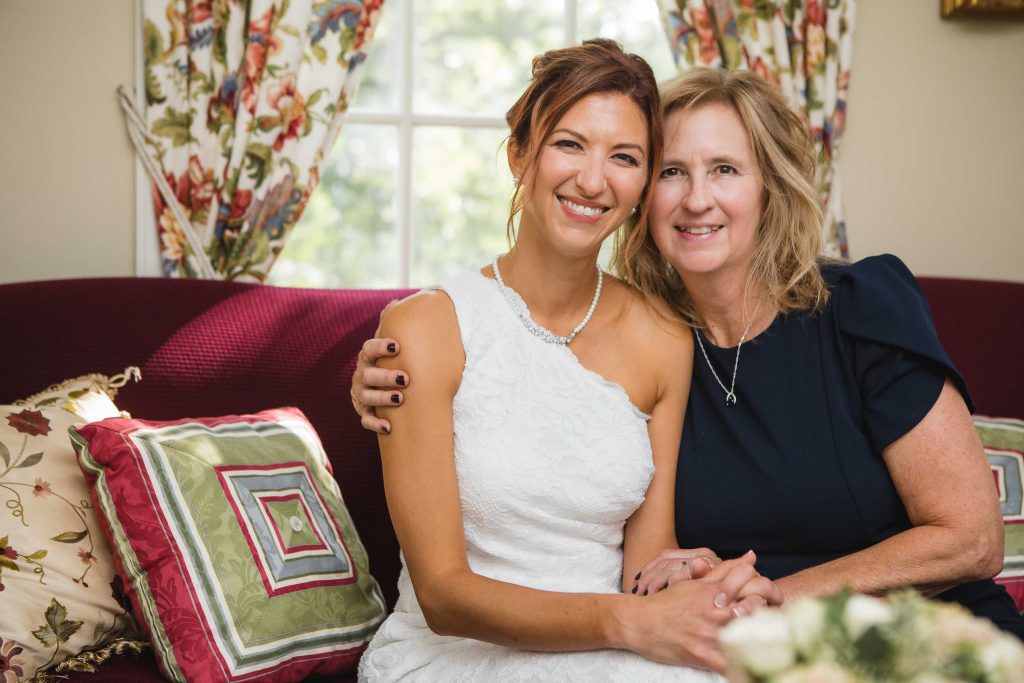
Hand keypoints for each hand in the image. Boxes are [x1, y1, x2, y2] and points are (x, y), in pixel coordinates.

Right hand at [350, 301, 408, 433]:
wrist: (388, 386)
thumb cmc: (393, 361)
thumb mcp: (392, 344)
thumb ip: (391, 325)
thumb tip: (393, 303)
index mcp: (368, 357)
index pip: (368, 349)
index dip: (380, 346)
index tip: (397, 346)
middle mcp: (361, 375)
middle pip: (368, 374)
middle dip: (385, 376)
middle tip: (405, 378)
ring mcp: (360, 394)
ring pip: (366, 396)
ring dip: (382, 398)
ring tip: (400, 398)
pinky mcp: (364, 411)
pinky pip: (366, 420)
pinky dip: (375, 424)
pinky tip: (389, 427)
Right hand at [620, 552, 782, 671]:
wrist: (640, 624)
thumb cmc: (669, 603)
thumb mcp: (696, 582)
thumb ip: (726, 570)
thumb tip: (751, 557)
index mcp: (716, 591)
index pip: (754, 582)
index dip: (769, 589)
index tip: (773, 599)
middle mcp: (715, 610)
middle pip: (757, 607)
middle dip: (767, 613)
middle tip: (770, 620)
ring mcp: (709, 634)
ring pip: (749, 635)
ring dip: (759, 637)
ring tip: (761, 639)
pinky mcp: (703, 656)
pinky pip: (732, 664)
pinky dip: (742, 664)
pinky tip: (746, 662)